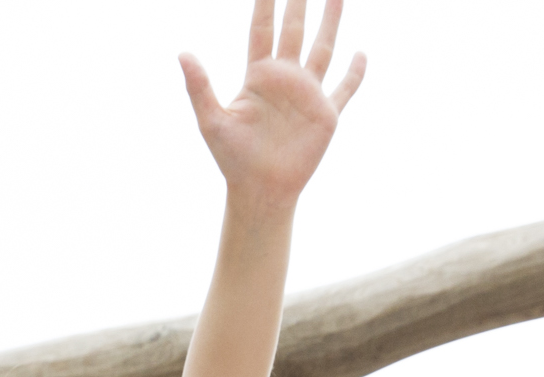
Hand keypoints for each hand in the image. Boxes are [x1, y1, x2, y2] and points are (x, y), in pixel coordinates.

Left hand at [181, 0, 367, 210]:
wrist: (260, 191)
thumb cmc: (232, 159)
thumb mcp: (211, 121)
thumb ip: (199, 86)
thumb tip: (182, 53)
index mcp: (258, 75)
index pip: (262, 27)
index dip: (266, 2)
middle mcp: (285, 78)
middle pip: (295, 29)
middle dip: (300, 2)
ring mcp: (307, 94)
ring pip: (323, 48)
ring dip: (331, 22)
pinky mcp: (326, 115)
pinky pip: (345, 88)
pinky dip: (355, 73)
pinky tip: (361, 53)